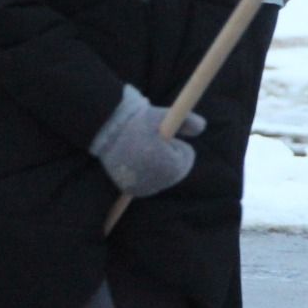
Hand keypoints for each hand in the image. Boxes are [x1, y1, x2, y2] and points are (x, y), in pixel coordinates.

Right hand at [90, 84, 206, 197]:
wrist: (105, 133)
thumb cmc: (137, 122)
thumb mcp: (164, 116)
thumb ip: (186, 121)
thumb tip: (202, 126)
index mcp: (170, 167)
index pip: (186, 155)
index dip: (175, 142)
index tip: (159, 135)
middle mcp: (159, 183)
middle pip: (175, 168)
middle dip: (168, 155)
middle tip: (150, 142)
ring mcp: (145, 189)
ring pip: (162, 175)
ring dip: (156, 163)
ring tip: (138, 149)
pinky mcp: (132, 191)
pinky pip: (148, 182)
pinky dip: (145, 172)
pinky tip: (133, 160)